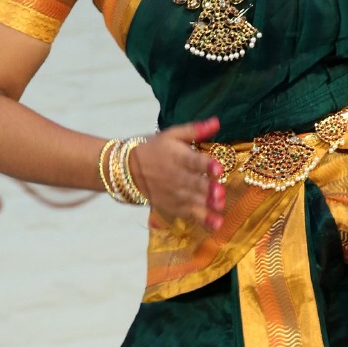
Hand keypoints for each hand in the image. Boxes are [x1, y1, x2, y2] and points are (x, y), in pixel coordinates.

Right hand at [128, 115, 227, 230]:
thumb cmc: (154, 149)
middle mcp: (176, 176)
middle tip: (220, 193)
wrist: (127, 169)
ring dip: (206, 206)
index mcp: (177, 156)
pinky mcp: (172, 207)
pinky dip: (202, 220)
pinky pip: (188, 214)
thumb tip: (217, 122)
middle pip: (194, 184)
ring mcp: (174, 194)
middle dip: (207, 190)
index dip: (205, 166)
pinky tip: (216, 224)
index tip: (218, 169)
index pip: (192, 161)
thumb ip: (195, 130)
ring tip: (219, 210)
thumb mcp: (172, 135)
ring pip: (192, 201)